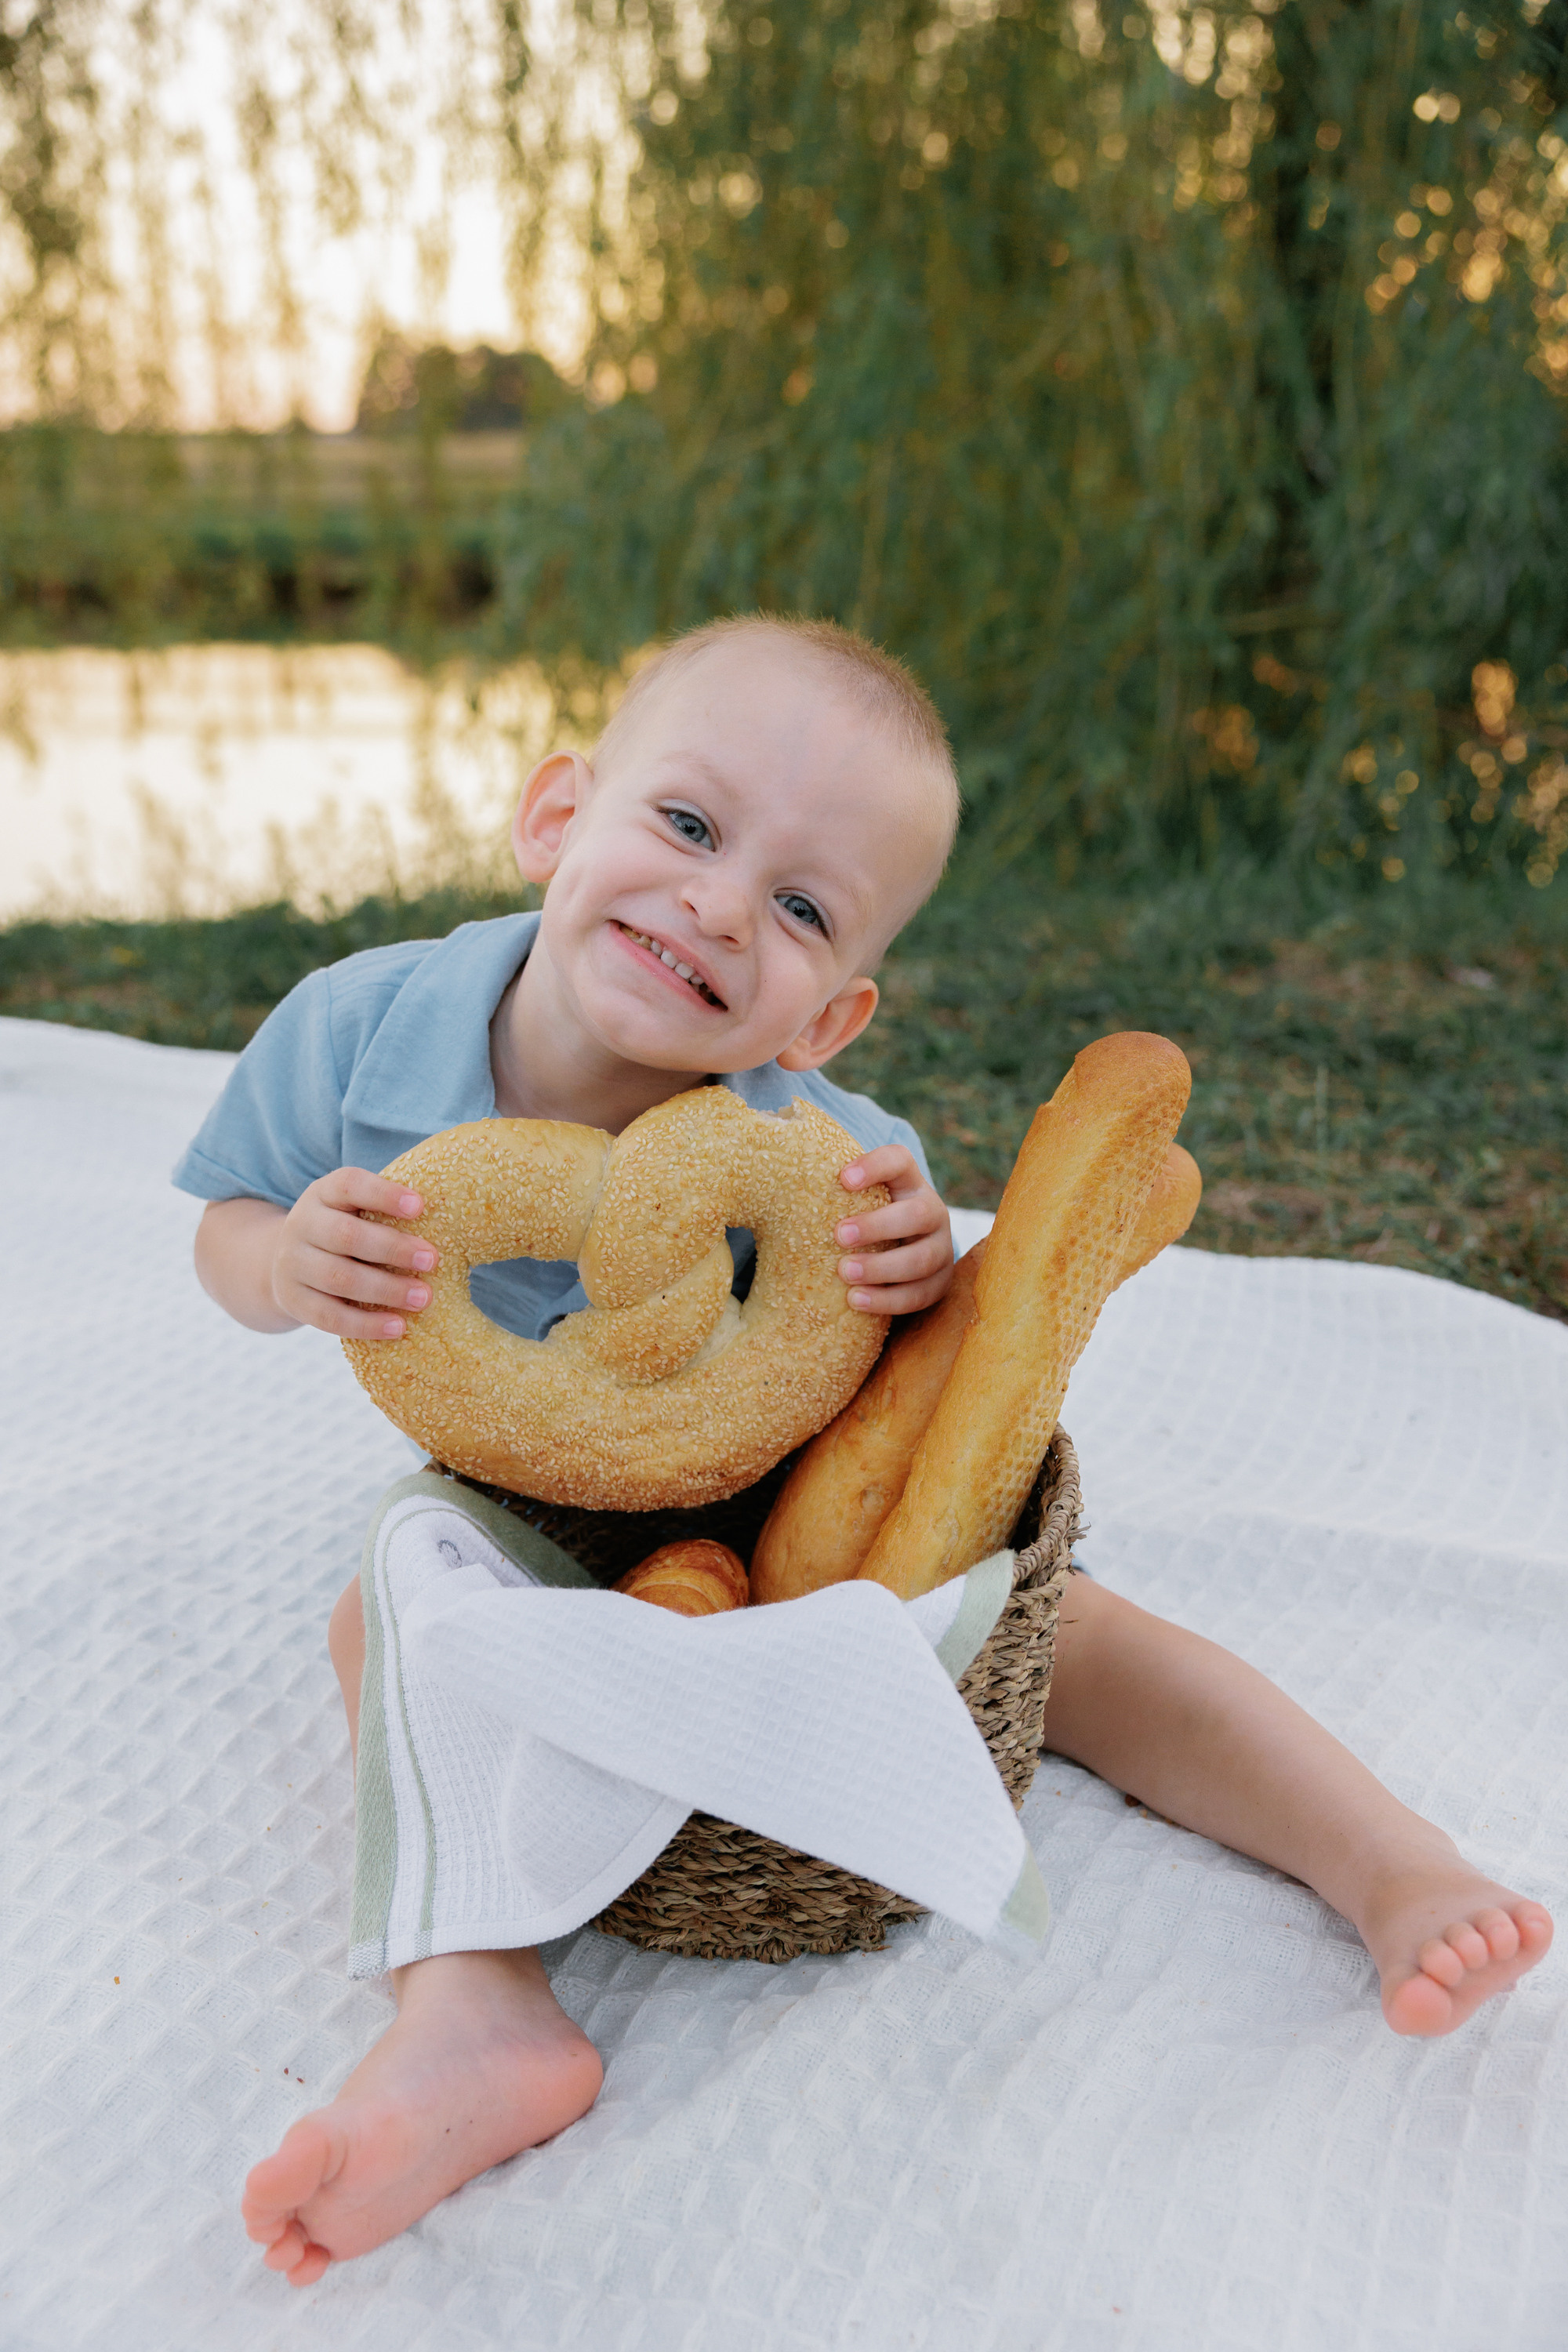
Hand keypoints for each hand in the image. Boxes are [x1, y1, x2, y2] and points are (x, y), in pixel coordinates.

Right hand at [269, 1168, 440, 1340]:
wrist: (285, 1261)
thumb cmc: (343, 1229)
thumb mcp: (352, 1208)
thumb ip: (384, 1208)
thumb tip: (446, 1215)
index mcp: (323, 1193)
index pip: (349, 1185)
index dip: (384, 1194)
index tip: (420, 1206)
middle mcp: (302, 1224)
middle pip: (346, 1235)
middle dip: (393, 1248)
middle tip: (433, 1260)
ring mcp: (292, 1264)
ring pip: (338, 1278)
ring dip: (385, 1290)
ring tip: (423, 1298)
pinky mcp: (293, 1300)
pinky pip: (329, 1317)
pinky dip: (366, 1325)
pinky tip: (398, 1327)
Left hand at [835, 1145, 953, 1315]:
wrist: (897, 1253)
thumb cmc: (858, 1220)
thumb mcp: (850, 1201)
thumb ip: (821, 1190)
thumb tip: (753, 1187)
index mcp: (908, 1183)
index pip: (900, 1161)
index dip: (875, 1166)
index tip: (841, 1179)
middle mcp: (932, 1212)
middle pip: (919, 1213)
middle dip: (879, 1225)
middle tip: (839, 1235)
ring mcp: (939, 1250)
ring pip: (922, 1259)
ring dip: (882, 1267)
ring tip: (844, 1273)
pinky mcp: (938, 1284)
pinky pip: (919, 1295)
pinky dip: (887, 1300)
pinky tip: (855, 1300)